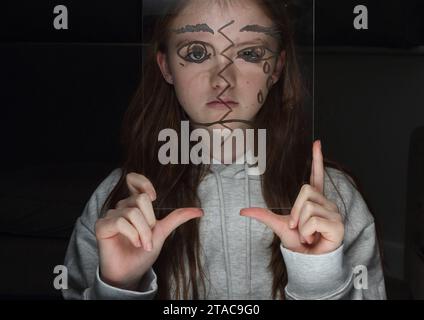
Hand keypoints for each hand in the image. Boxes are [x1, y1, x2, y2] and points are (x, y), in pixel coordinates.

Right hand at [95, 172, 202, 289]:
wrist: (132, 272)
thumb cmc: (143, 252)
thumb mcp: (162, 232)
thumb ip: (177, 218)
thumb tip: (200, 210)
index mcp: (134, 204)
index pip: (132, 179)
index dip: (143, 182)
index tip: (154, 197)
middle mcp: (121, 207)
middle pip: (140, 199)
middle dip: (150, 221)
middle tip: (148, 237)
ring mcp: (110, 216)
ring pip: (133, 212)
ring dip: (143, 232)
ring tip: (143, 244)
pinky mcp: (102, 226)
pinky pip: (121, 222)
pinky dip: (133, 234)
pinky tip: (135, 244)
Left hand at [240, 140, 343, 254]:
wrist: (308, 260)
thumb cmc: (298, 242)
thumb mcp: (278, 225)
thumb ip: (263, 215)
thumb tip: (242, 211)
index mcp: (314, 200)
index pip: (316, 175)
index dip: (317, 159)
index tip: (316, 142)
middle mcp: (326, 203)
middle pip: (305, 191)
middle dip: (296, 211)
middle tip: (299, 227)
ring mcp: (333, 212)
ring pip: (307, 207)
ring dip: (301, 225)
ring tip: (308, 235)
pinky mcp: (338, 224)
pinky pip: (313, 220)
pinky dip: (307, 232)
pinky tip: (314, 239)